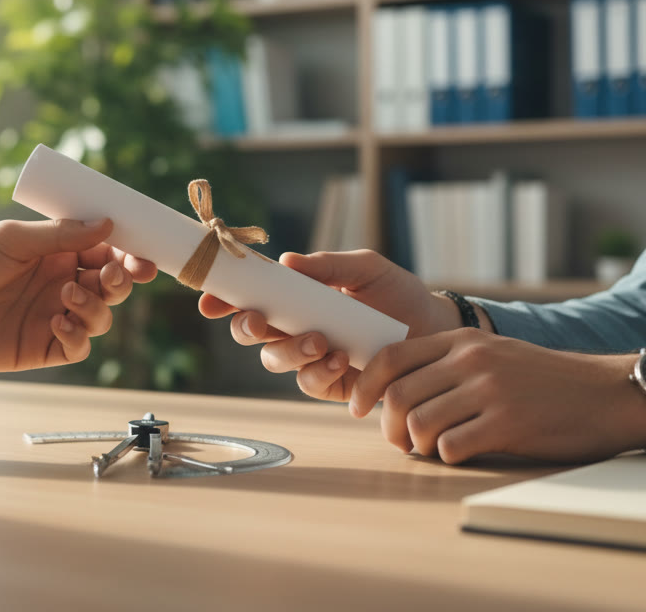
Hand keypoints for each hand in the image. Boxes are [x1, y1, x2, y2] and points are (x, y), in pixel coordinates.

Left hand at [0, 218, 156, 370]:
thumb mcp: (12, 240)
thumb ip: (61, 235)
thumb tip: (108, 224)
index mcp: (55, 253)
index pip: (105, 251)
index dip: (127, 253)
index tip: (140, 254)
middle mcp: (59, 283)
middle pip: (111, 285)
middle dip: (121, 280)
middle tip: (111, 276)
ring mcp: (52, 316)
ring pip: (100, 317)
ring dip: (95, 306)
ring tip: (66, 296)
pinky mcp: (40, 347)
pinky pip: (78, 346)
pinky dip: (77, 335)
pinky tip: (57, 321)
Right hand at [198, 250, 460, 396]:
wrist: (435, 329)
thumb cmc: (397, 294)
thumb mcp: (366, 268)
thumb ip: (329, 265)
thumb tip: (287, 261)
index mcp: (295, 296)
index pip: (251, 296)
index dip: (224, 298)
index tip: (209, 299)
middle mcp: (295, 327)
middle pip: (250, 332)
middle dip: (246, 327)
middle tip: (259, 320)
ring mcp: (310, 357)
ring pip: (274, 360)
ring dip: (289, 350)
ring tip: (320, 340)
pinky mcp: (330, 384)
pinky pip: (308, 382)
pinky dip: (319, 370)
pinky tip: (339, 359)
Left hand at [350, 329, 645, 463]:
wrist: (607, 394)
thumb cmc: (546, 382)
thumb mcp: (494, 355)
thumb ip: (449, 364)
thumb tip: (396, 391)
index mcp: (464, 342)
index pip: (391, 357)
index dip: (366, 386)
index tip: (357, 408)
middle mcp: (472, 361)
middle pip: (398, 394)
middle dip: (389, 426)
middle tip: (400, 442)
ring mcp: (491, 391)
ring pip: (419, 422)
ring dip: (416, 445)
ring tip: (430, 449)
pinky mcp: (508, 423)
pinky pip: (452, 446)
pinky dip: (446, 457)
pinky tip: (460, 454)